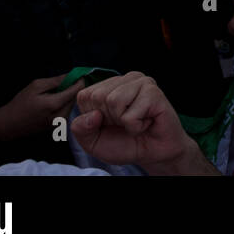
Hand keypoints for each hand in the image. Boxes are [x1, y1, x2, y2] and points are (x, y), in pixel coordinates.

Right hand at [0, 74, 82, 140]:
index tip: (81, 74)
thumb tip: (73, 75)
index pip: (76, 90)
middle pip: (75, 98)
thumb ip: (57, 81)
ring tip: (55, 94)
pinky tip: (53, 103)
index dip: (80, 81)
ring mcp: (59, 124)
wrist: (9, 124)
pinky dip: (64, 105)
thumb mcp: (36, 86)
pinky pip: (66, 112)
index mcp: (54, 105)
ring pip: (72, 105)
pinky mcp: (57, 127)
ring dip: (68, 97)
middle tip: (65, 83)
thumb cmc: (21, 103)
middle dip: (73, 89)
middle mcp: (59, 116)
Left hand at [72, 73, 216, 174]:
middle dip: (110, 119)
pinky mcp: (154, 92)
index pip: (85, 96)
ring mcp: (141, 83)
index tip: (111, 123)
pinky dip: (136, 127)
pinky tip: (146, 123)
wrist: (153, 153)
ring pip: (114, 101)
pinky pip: (131, 114)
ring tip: (137, 121)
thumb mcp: (92, 141)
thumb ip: (80, 129)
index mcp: (107, 86)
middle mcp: (125, 79)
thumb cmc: (124, 143)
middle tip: (126, 122)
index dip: (94, 118)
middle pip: (99, 97)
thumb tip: (93, 115)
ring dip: (124, 122)